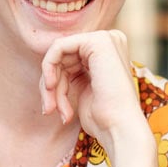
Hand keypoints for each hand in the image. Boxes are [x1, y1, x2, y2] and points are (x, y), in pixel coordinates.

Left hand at [39, 30, 144, 148]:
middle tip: (49, 110)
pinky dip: (48, 67)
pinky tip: (52, 87)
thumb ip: (70, 72)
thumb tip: (49, 68)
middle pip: (62, 56)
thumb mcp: (83, 89)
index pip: (69, 59)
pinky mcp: (98, 41)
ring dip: (50, 85)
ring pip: (57, 54)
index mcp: (109, 52)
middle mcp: (110, 41)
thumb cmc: (102, 118)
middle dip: (50, 85)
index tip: (52, 108)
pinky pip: (58, 47)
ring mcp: (106, 39)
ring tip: (53, 108)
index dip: (55, 82)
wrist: (119, 128)